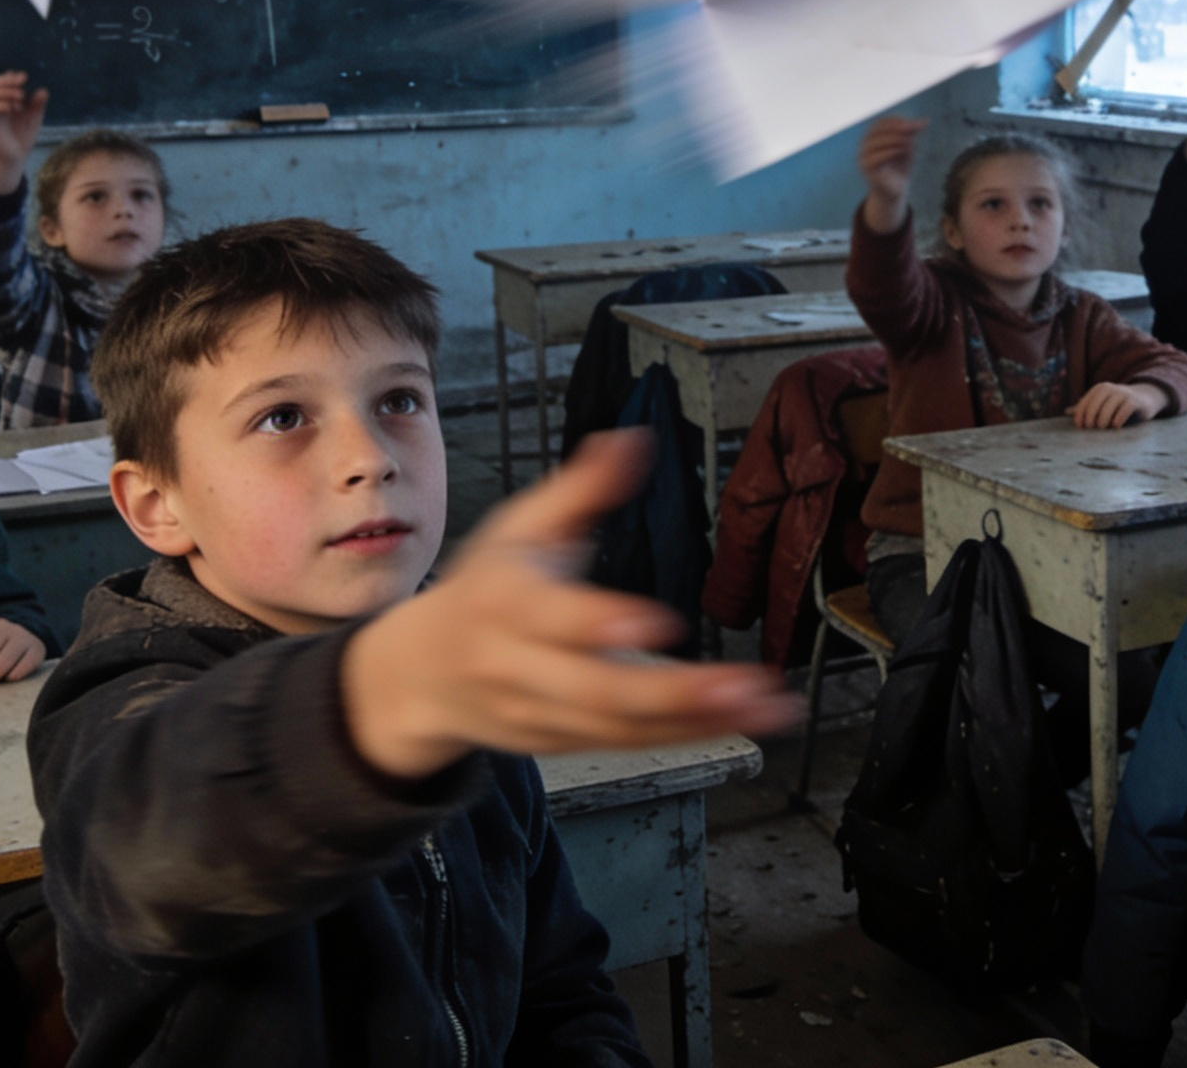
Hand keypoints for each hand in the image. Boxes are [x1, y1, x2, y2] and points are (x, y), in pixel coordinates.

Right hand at [0, 71, 47, 193]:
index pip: (2, 82)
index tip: (23, 77)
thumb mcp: (34, 118)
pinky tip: (12, 108)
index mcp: (4, 99)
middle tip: (22, 83)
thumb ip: (37, 105)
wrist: (16, 155)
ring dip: (5, 93)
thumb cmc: (24, 136)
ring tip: (21, 100)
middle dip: (7, 82)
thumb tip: (43, 91)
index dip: (10, 77)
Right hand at [341, 432, 797, 779]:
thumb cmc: (485, 587)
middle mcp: (519, 668)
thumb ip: (579, 489)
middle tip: (740, 684)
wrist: (423, 672)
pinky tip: (739, 719)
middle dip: (673, 693)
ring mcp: (540, 715)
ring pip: (621, 728)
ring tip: (764, 704)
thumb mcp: (520, 526)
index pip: (553, 619)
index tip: (658, 625)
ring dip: (697, 721)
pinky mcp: (563, 744)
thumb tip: (632, 441)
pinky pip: (629, 746)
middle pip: (595, 692)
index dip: (600, 625)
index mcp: (505, 603)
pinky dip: (687, 737)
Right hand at [858, 115, 925, 232]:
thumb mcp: (908, 147)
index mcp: (872, 137)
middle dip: (896, 128)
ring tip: (910, 141)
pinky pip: (874, 158)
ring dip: (894, 139)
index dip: (896, 121)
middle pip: (876, 130)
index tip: (912, 124)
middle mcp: (864, 145)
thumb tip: (925, 121)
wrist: (896, 190)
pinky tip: (902, 150)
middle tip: (912, 130)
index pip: (881, 123)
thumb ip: (913, 133)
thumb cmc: (901, 166)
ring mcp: (863, 157)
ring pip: (875, 142)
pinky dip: (889, 152)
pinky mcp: (866, 169)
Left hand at [1070, 381, 1168, 429]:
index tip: (1079, 427)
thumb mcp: (1101, 404)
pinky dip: (1118, 418)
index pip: (1085, 402)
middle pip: (1095, 402)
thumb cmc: (1117, 404)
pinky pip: (1125, 408)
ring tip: (1103, 428)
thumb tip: (1066, 411)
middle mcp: (1110, 389)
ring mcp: (1123, 394)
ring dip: (1103, 418)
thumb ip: (1086, 408)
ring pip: (1109, 406)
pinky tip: (1116, 426)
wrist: (1143, 398)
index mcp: (1099, 389)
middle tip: (1091, 428)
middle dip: (1090, 416)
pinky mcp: (1135, 401)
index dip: (1080, 415)